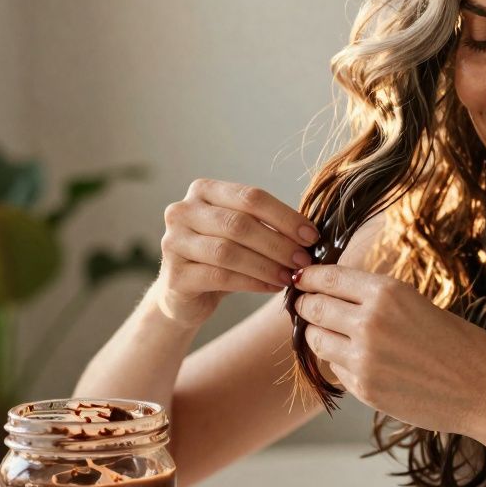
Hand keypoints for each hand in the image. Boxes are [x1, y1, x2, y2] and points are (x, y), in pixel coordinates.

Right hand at [158, 178, 319, 327]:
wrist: (186, 296)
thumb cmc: (220, 258)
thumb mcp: (242, 234)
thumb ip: (266, 225)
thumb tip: (310, 232)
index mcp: (203, 191)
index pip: (250, 197)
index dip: (285, 217)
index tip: (312, 236)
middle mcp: (182, 211)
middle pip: (239, 223)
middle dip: (278, 243)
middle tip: (304, 260)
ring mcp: (173, 242)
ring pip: (228, 252)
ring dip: (266, 265)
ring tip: (290, 276)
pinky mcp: (175, 275)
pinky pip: (221, 277)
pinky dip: (252, 282)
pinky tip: (271, 287)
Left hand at [292, 264, 485, 434]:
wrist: (484, 390)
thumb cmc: (460, 344)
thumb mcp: (417, 304)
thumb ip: (376, 300)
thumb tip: (335, 294)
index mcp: (386, 293)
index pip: (327, 278)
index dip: (308, 278)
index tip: (301, 278)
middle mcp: (369, 322)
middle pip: (313, 308)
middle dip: (306, 305)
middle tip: (305, 305)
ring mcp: (363, 358)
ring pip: (316, 340)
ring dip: (318, 335)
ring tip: (331, 334)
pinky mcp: (363, 388)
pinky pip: (335, 369)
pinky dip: (339, 362)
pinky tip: (359, 361)